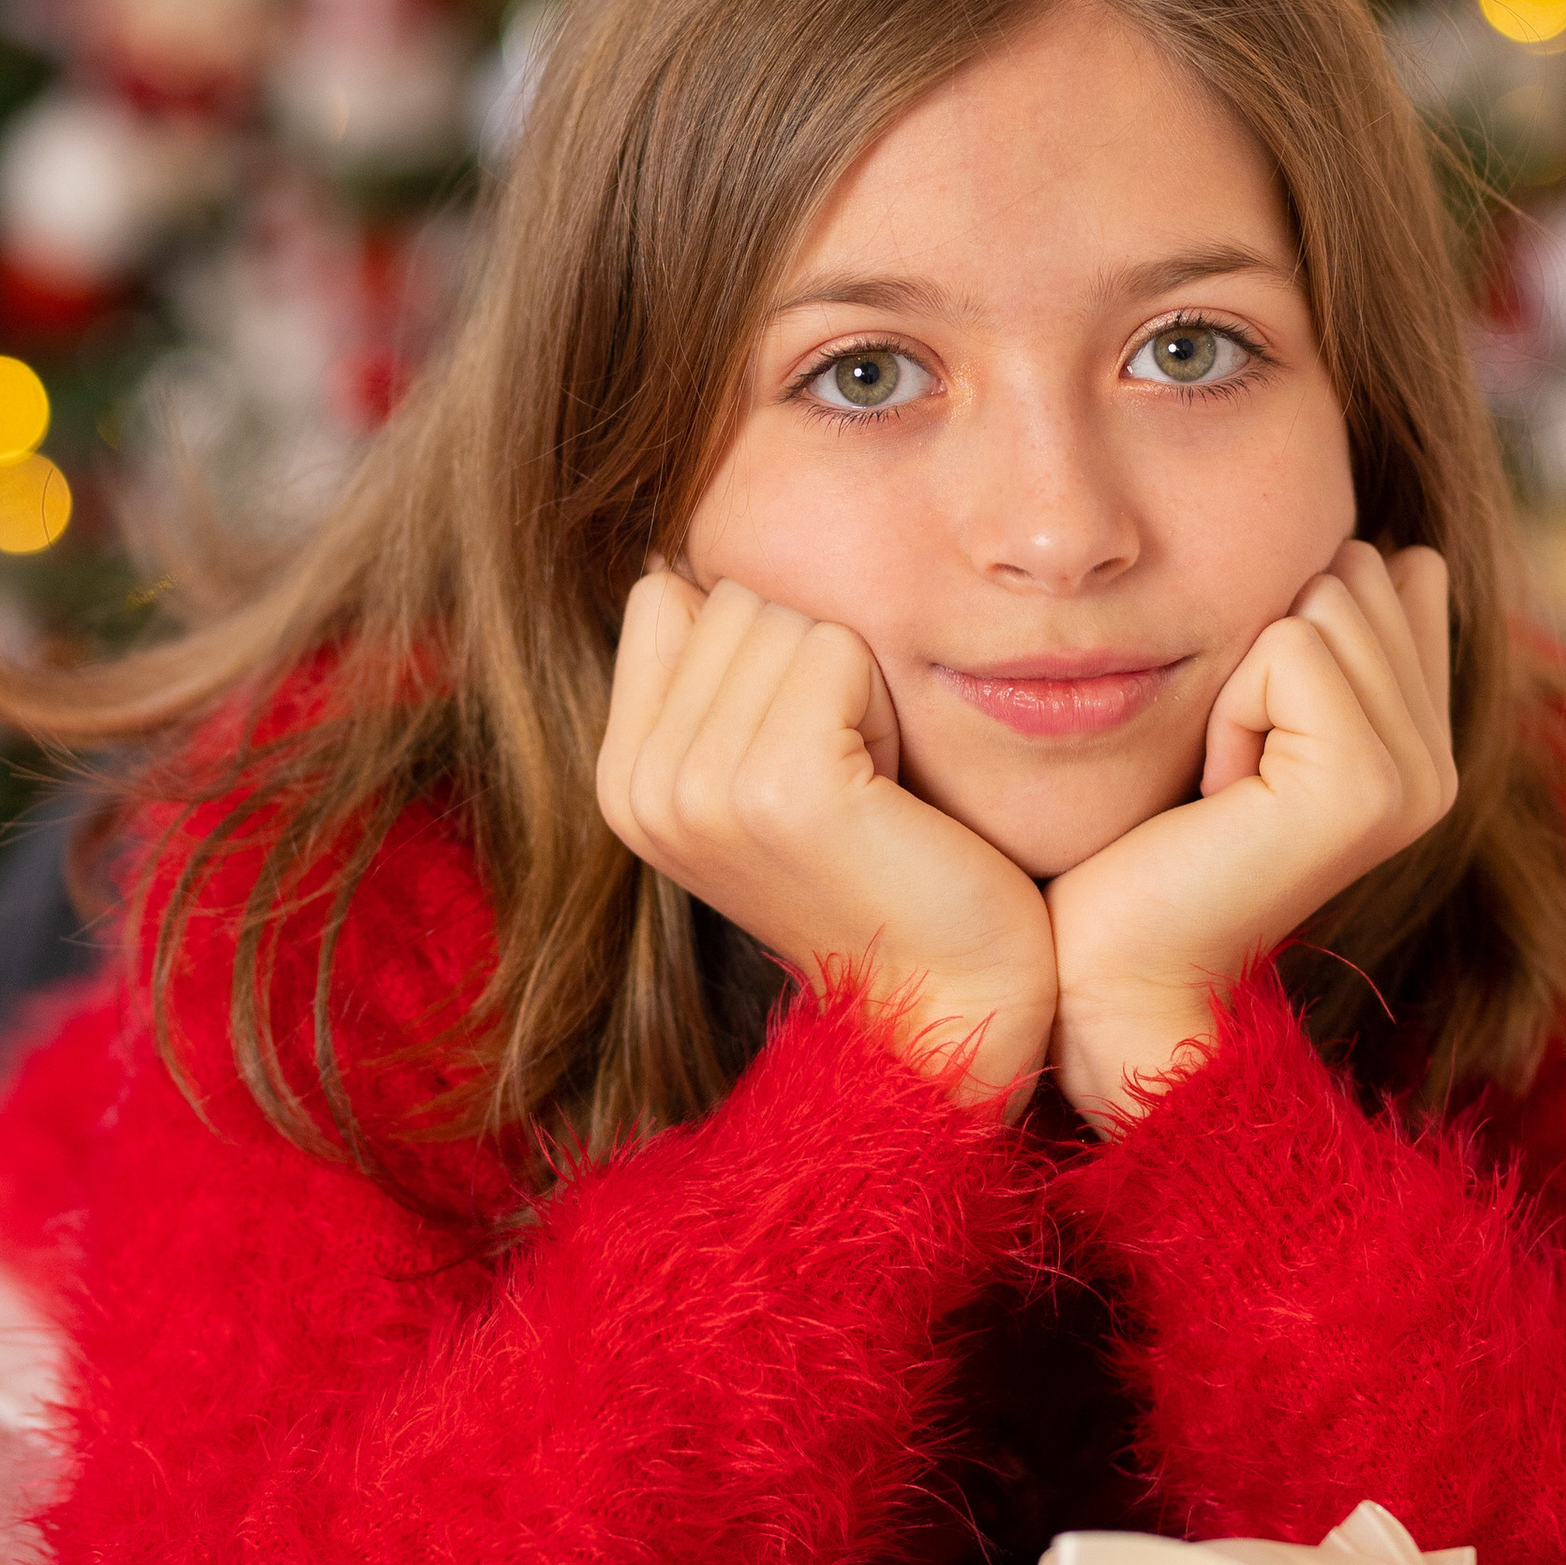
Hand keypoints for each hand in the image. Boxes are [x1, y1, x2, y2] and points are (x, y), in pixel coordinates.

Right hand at [597, 571, 1056, 1110]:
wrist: (945, 1003)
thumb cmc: (879, 873)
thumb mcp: (756, 772)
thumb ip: (704, 679)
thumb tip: (667, 561)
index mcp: (621, 779)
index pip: (670, 598)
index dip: (762, 650)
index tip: (803, 751)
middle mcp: (642, 786)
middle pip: (732, 597)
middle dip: (811, 663)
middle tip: (847, 777)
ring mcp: (702, 789)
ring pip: (787, 618)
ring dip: (853, 684)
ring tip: (868, 786)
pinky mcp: (783, 788)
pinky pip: (837, 650)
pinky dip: (886, 704)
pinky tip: (891, 789)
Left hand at [1045, 542, 1456, 1127]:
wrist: (1124, 971)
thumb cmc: (1155, 844)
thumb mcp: (1253, 719)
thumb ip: (1332, 644)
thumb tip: (1395, 546)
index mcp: (1425, 744)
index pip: (1400, 573)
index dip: (1293, 623)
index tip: (1254, 733)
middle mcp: (1438, 764)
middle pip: (1358, 573)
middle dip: (1265, 645)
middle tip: (1234, 762)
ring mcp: (1413, 777)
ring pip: (1324, 601)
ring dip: (1241, 678)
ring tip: (1228, 779)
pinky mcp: (1366, 784)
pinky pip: (1289, 648)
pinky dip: (1230, 708)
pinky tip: (1222, 794)